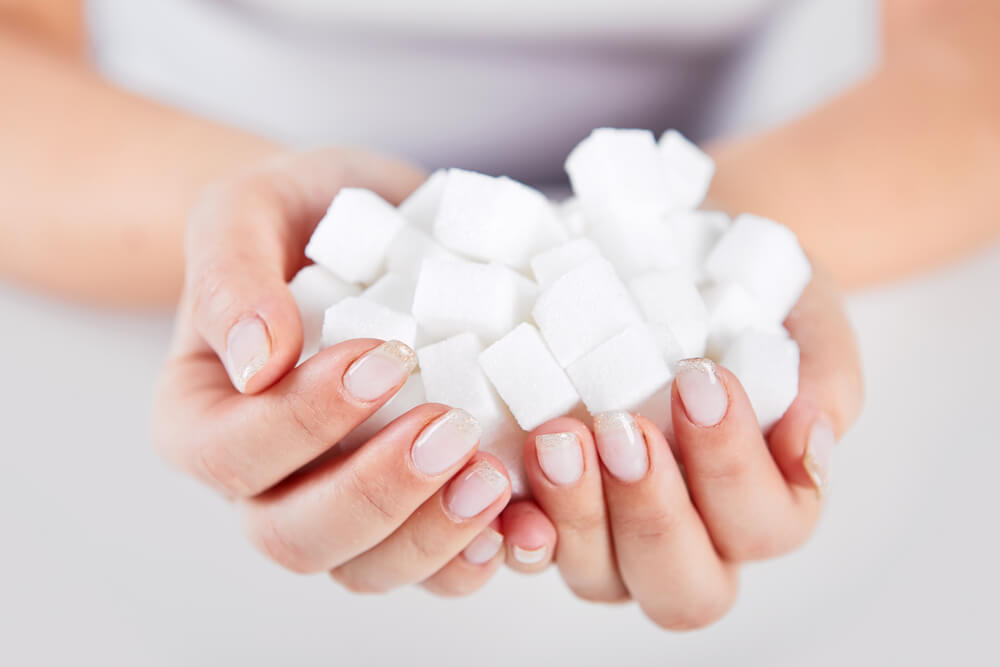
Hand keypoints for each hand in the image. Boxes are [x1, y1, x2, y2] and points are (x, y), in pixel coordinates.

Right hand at [153, 150, 511, 593]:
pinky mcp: (417, 507)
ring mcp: (343, 504)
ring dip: (433, 539)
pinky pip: (439, 569)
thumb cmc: (299, 218)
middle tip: (449, 429)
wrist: (368, 227)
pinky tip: (526, 525)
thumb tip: (256, 359)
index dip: (303, 423)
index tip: (382, 358)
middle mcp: (267, 482)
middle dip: (376, 495)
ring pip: (368, 570)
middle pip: (296, 538)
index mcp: (206, 421)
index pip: (231, 455)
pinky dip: (483, 556)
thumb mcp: (247, 211)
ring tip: (494, 481)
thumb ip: (231, 275)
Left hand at [492, 266, 863, 627]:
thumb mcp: (805, 312)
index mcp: (763, 502)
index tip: (703, 380)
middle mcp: (692, 536)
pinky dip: (517, 530)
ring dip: (578, 516)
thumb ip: (826, 375)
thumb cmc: (748, 296)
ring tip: (556, 438)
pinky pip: (529, 551)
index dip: (735, 468)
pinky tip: (501, 487)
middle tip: (623, 430)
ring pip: (602, 579)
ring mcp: (613, 534)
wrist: (678, 264)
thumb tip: (813, 434)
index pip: (765, 526)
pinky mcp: (550, 510)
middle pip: (685, 588)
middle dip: (653, 512)